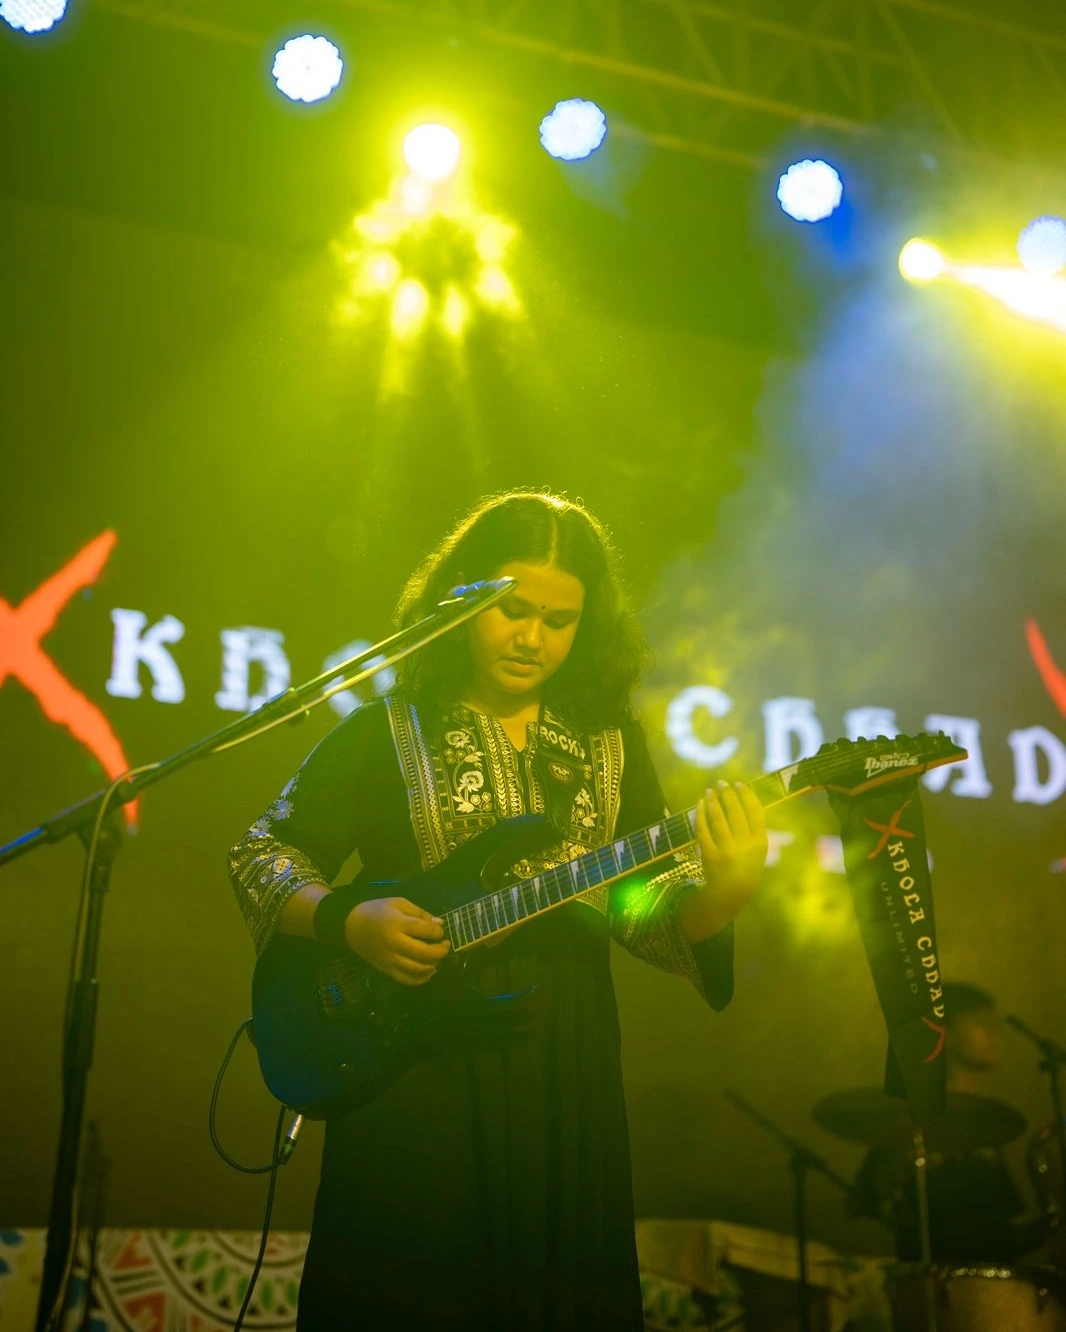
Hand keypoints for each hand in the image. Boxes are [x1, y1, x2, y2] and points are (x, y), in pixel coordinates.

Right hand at [345, 897, 450, 985]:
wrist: (352, 927)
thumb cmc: (377, 911)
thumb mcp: (398, 903)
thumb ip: (420, 913)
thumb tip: (440, 924)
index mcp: (397, 923)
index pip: (426, 931)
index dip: (438, 932)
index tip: (439, 931)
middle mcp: (394, 943)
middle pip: (425, 953)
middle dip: (441, 951)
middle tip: (445, 945)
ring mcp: (390, 959)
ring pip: (418, 969)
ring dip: (433, 965)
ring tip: (437, 957)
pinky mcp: (386, 969)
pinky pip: (407, 980)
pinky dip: (421, 979)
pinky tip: (428, 971)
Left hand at [683, 781, 767, 941]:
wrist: (732, 892)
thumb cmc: (747, 866)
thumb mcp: (759, 850)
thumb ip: (755, 828)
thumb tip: (746, 798)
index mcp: (760, 842)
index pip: (755, 812)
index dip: (746, 795)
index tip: (739, 784)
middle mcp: (745, 846)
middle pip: (735, 812)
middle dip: (727, 794)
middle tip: (721, 783)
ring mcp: (726, 851)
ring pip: (718, 819)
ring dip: (713, 801)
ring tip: (709, 791)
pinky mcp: (710, 855)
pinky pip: (703, 830)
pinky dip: (701, 815)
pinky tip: (700, 805)